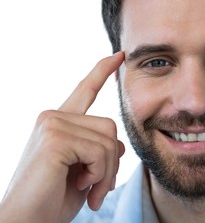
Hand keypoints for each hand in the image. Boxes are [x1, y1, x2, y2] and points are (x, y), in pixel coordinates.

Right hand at [0, 52, 124, 221]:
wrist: (26, 222)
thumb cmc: (54, 199)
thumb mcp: (85, 172)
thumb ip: (100, 152)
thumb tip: (119, 144)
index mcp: (60, 122)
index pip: (85, 90)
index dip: (103, 72)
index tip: (119, 57)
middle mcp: (53, 116)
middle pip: (110, 126)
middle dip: (111, 162)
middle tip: (98, 187)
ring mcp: (52, 124)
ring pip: (109, 140)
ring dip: (106, 172)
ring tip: (89, 190)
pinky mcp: (54, 138)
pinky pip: (100, 151)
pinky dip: (99, 174)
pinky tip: (81, 187)